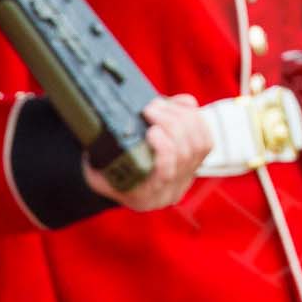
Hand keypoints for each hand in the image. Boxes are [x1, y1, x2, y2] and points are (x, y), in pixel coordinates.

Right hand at [84, 94, 211, 211]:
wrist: (120, 177)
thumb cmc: (105, 171)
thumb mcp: (96, 168)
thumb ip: (99, 158)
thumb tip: (110, 132)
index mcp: (145, 197)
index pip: (166, 174)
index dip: (164, 148)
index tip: (151, 130)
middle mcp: (170, 191)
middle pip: (186, 154)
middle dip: (172, 123)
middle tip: (151, 107)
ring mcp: (187, 177)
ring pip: (200, 144)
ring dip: (183, 117)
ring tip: (160, 104)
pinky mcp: (197, 162)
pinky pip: (206, 139)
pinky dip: (196, 119)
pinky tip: (179, 107)